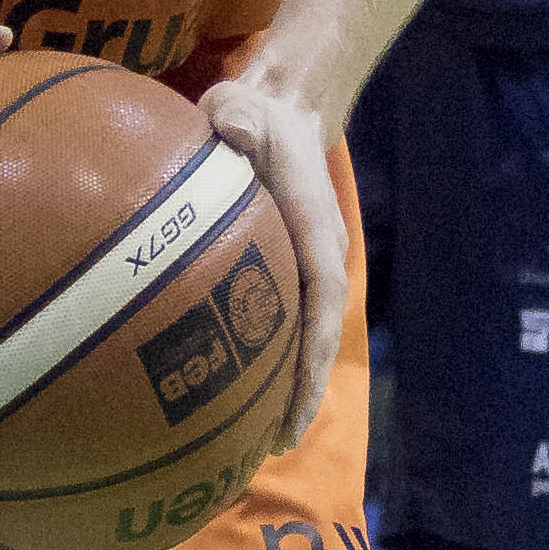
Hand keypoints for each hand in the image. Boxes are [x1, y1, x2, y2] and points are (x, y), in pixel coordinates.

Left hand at [194, 59, 347, 451]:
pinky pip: (273, 325)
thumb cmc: (256, 112)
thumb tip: (231, 125)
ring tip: (258, 442)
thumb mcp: (244, 104)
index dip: (312, 356)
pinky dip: (261, 364)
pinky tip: (227, 397)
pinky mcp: (277, 271)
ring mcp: (298, 269)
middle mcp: (314, 258)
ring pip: (298, 340)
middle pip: (315, 338)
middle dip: (301, 391)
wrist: (275, 109)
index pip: (322, 303)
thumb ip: (238, 116)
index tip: (297, 401)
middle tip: (273, 445)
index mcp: (314, 231)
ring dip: (286, 388)